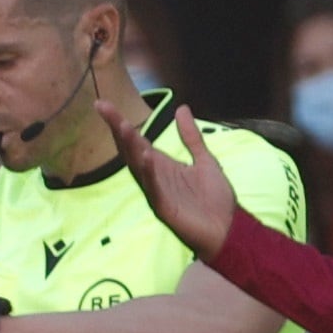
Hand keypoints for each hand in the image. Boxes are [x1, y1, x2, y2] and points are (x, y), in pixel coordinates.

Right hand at [101, 102, 240, 258]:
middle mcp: (154, 177)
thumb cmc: (216, 199)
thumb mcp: (205, 160)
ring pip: (138, 167)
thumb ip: (191, 137)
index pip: (136, 141)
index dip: (120, 123)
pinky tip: (147, 156)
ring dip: (131, 147)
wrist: (228, 229)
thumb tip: (181, 109)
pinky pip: (154, 188)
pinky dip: (150, 173)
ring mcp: (157, 193)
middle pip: (130, 150)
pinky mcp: (164, 208)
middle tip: (103, 107)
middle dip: (118, 129)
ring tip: (124, 126)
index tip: (103, 103)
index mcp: (161, 166)